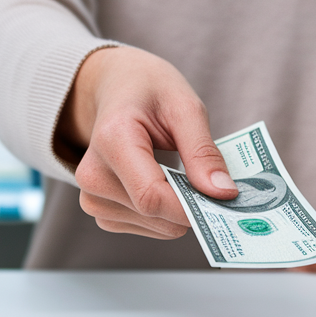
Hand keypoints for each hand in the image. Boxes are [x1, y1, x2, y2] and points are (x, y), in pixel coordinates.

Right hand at [59, 47, 238, 238]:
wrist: (116, 89)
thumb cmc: (150, 92)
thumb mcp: (185, 108)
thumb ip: (203, 152)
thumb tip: (224, 193)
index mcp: (112, 139)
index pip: (151, 196)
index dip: (192, 207)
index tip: (223, 198)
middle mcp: (92, 174)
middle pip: (155, 214)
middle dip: (190, 203)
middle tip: (204, 175)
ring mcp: (91, 196)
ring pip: (154, 226)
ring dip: (177, 208)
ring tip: (176, 172)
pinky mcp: (98, 210)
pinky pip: (145, 227)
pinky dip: (164, 213)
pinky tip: (162, 183)